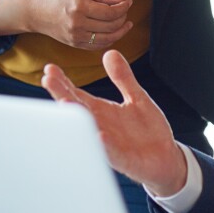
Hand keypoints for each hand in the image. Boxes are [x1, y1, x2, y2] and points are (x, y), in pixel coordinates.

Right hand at [25, 0, 132, 49]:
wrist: (35, 13)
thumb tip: (123, 0)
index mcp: (78, 7)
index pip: (109, 12)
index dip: (123, 7)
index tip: (128, 1)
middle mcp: (77, 24)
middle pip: (111, 26)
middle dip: (123, 18)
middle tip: (125, 10)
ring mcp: (76, 37)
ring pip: (108, 39)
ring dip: (120, 31)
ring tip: (126, 23)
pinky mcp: (75, 44)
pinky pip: (98, 46)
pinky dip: (110, 40)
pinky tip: (113, 32)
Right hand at [41, 51, 186, 196]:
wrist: (166, 158)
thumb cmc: (147, 130)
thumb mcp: (136, 97)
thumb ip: (123, 77)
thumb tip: (110, 53)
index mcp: (101, 111)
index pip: (77, 94)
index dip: (63, 82)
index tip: (50, 69)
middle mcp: (100, 126)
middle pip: (76, 108)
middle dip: (61, 94)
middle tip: (48, 79)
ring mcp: (109, 143)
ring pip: (87, 131)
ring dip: (76, 118)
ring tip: (65, 102)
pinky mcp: (123, 159)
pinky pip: (111, 152)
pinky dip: (104, 144)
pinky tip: (100, 134)